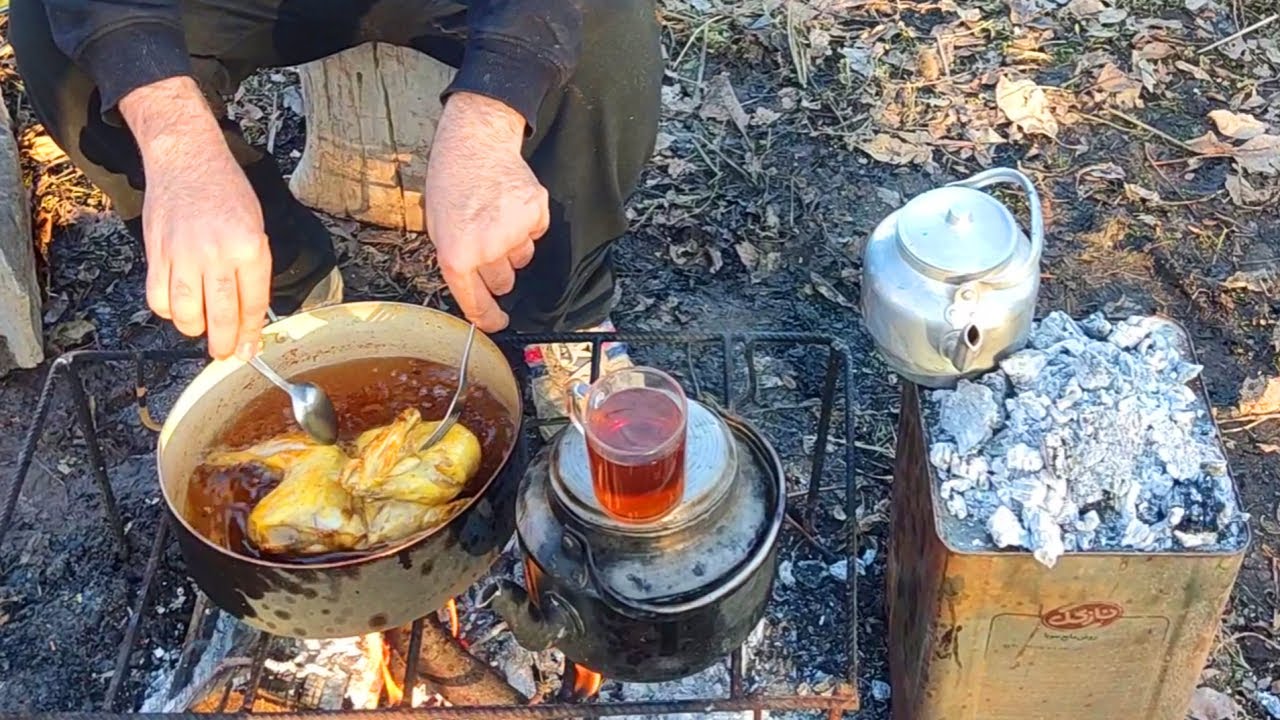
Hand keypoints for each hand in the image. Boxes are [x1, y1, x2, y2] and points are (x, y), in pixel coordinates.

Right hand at [120, 78, 272, 359]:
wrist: (186, 157)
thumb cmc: (226, 190)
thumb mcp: (255, 226)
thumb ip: (252, 268)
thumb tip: (248, 311)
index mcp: (249, 247)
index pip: (252, 303)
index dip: (250, 333)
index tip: (248, 350)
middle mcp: (217, 253)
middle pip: (220, 315)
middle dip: (223, 343)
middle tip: (224, 353)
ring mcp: (183, 254)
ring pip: (186, 312)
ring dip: (194, 329)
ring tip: (201, 328)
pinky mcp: (156, 252)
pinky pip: (157, 297)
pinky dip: (167, 310)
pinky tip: (177, 307)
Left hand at [424, 92, 548, 331]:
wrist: (475, 142)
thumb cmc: (451, 181)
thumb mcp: (437, 227)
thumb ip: (457, 260)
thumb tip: (475, 287)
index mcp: (456, 254)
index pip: (476, 301)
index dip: (488, 317)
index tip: (497, 323)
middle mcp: (486, 248)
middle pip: (503, 282)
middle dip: (497, 270)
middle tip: (488, 242)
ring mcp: (514, 231)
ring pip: (521, 258)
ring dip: (511, 245)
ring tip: (495, 215)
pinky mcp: (536, 214)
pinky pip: (535, 235)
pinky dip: (526, 225)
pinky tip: (510, 204)